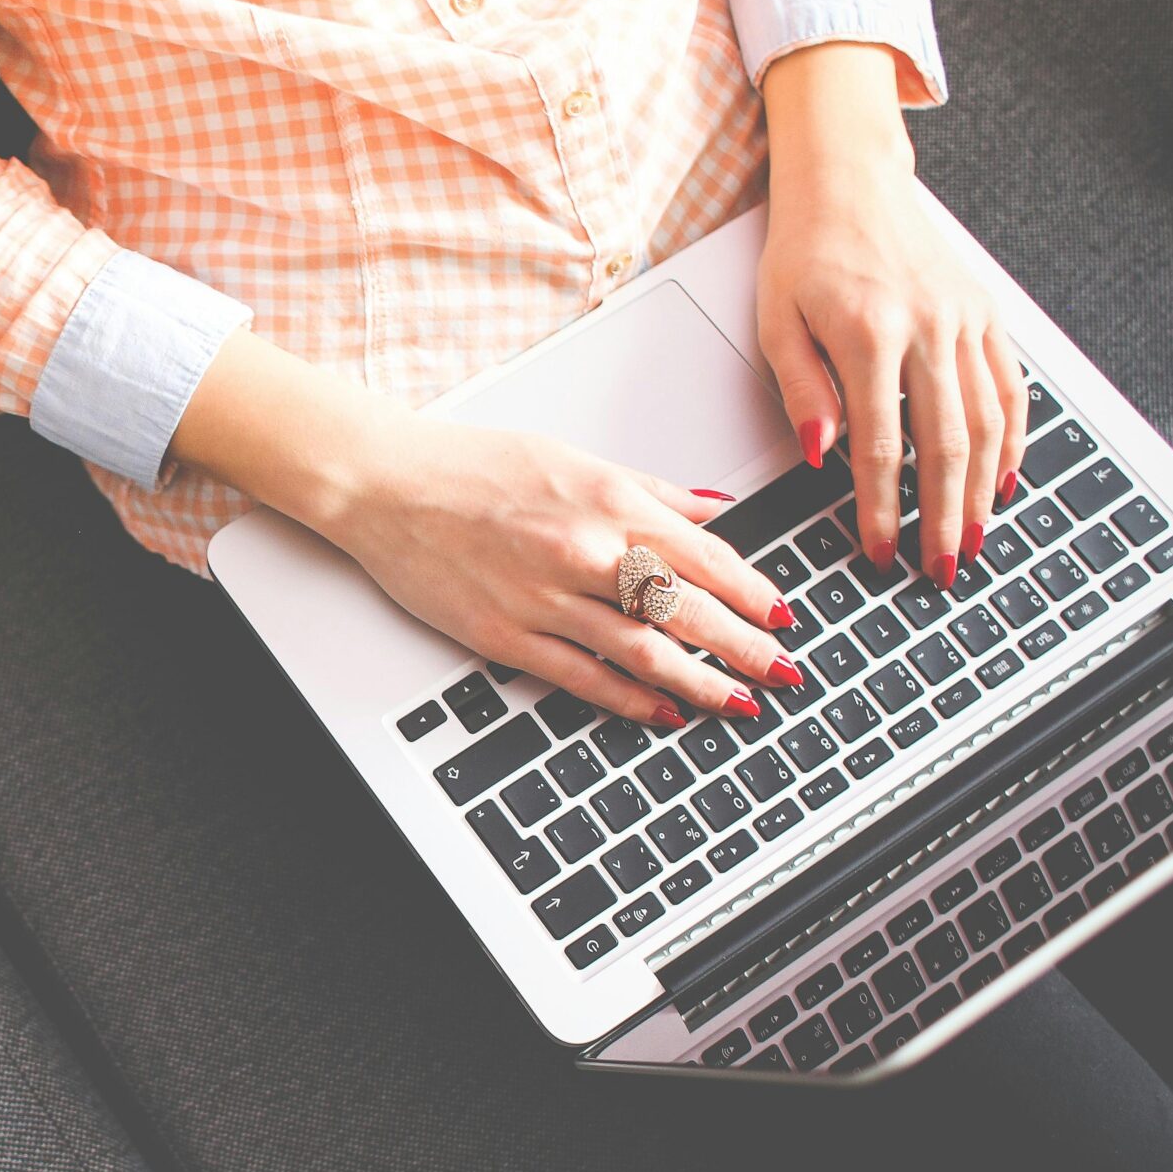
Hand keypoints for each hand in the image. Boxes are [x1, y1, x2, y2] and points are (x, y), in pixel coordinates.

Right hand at [323, 415, 801, 725]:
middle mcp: (585, 551)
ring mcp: (546, 599)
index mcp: (608, 502)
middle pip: (688, 611)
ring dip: (701, 683)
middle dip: (746, 648)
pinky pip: (584, 677)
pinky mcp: (507, 636)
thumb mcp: (574, 459)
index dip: (754, 593)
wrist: (387, 485)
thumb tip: (712, 511)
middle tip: (784, 673)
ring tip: (739, 703)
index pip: (705, 557)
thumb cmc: (472, 467)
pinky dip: (631, 699)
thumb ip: (650, 491)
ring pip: (644, 652)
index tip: (784, 617)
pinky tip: (664, 712)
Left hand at [759, 44, 1027, 587]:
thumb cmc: (805, 251)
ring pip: (988, 422)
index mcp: (870, 335)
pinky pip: (1010, 386)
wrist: (850, 181)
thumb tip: (821, 455)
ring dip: (983, 490)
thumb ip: (802, 390)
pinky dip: (1013, 438)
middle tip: (942, 568)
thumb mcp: (777, 320)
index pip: (881, 446)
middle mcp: (929, 328)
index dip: (882, 508)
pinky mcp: (986, 313)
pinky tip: (1003, 479)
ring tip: (974, 539)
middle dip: (944, 516)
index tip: (879, 550)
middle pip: (946, 445)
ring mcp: (965, 320)